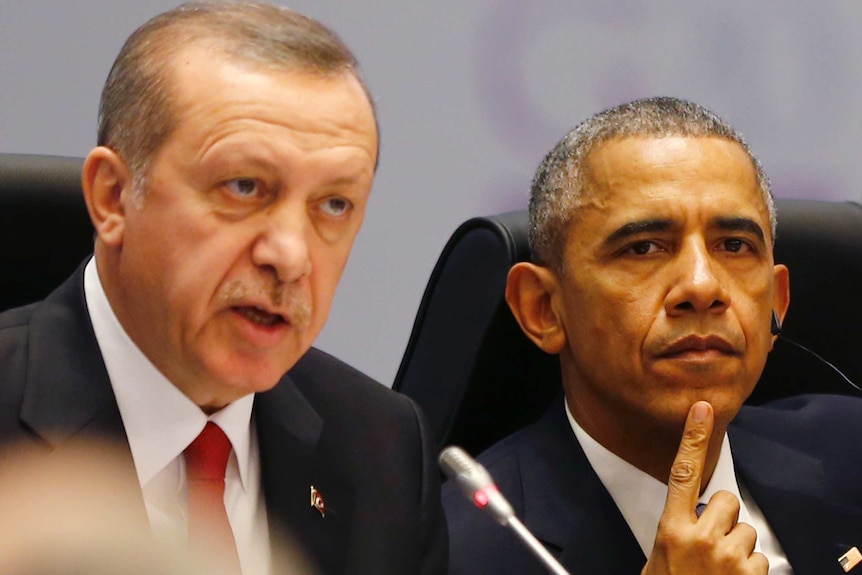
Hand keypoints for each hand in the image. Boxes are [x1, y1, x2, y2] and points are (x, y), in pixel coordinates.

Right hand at [641, 401, 767, 574]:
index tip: (703, 409)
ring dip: (738, 549)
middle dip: (724, 519)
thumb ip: (678, 532)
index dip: (693, 437)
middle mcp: (699, 537)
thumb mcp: (659, 558)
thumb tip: (695, 518)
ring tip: (719, 572)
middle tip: (710, 546)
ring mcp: (727, 555)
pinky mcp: (750, 572)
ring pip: (746, 531)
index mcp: (671, 528)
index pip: (682, 472)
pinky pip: (760, 558)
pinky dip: (751, 572)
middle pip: (726, 501)